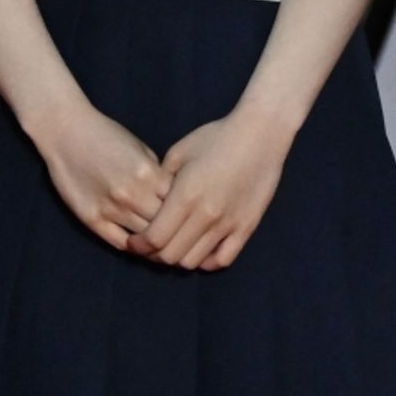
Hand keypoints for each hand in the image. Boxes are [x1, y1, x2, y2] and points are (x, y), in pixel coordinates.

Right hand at [37, 100, 173, 251]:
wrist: (67, 133)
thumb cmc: (107, 137)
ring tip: (163, 244)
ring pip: (144, 238)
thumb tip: (173, 197)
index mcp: (149, 174)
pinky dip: (133, 247)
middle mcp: (132, 194)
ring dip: (155, 243)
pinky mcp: (92, 219)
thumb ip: (158, 175)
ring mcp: (111, 209)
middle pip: (165, 225)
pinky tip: (139, 245)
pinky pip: (120, 243)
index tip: (190, 216)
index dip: (187, 212)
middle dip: (175, 231)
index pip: (180, 204)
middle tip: (181, 237)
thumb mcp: (142, 149)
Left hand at [134, 112, 288, 270]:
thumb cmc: (216, 137)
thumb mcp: (179, 153)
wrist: (260, 133)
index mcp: (184, 196)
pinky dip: (208, 261)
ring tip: (178, 245)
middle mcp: (205, 216)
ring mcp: (228, 224)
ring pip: (194, 262)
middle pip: (171, 256)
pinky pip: (223, 260)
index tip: (135, 242)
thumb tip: (151, 204)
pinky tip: (203, 248)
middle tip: (154, 245)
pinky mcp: (247, 227)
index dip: (139, 245)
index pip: (154, 239)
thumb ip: (161, 182)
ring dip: (180, 257)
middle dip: (155, 254)